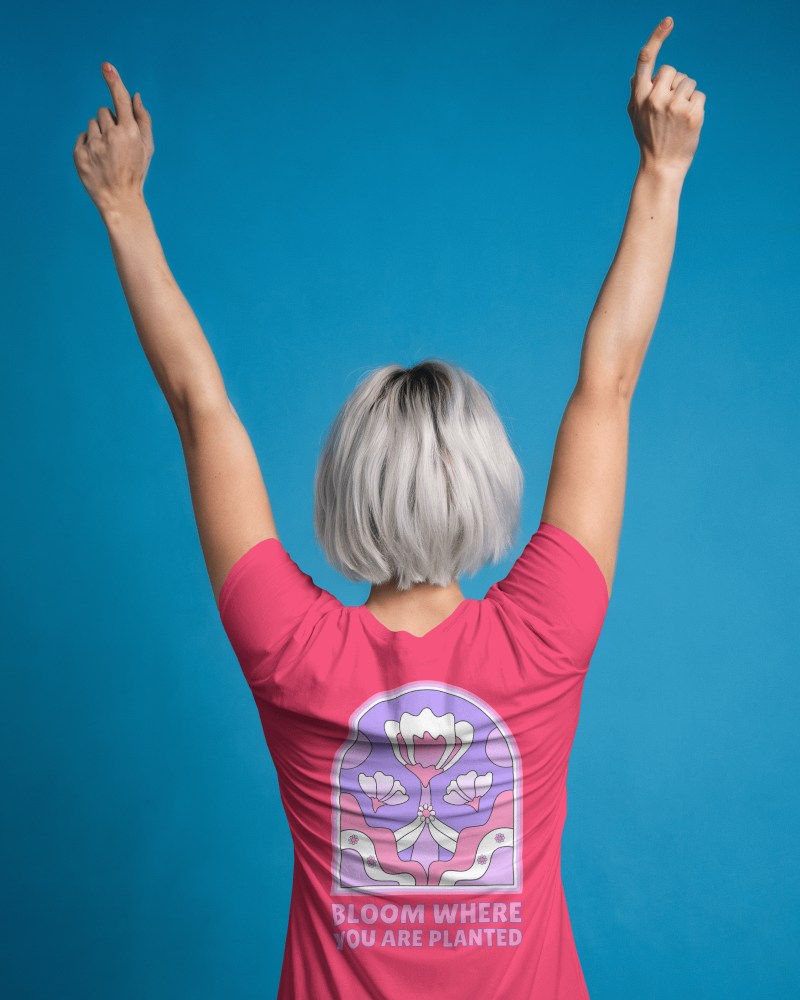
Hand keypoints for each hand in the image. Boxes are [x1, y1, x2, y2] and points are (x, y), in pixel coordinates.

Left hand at [73, 63, 153, 219]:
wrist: (120, 200)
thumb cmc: (136, 171)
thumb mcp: (146, 148)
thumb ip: (143, 120)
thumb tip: (135, 95)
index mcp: (130, 133)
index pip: (120, 100)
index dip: (114, 81)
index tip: (106, 66)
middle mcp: (111, 137)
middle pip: (103, 112)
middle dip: (109, 123)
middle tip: (116, 145)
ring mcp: (94, 146)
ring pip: (92, 124)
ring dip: (98, 134)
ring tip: (107, 154)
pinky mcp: (79, 154)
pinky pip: (82, 136)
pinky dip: (88, 145)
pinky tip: (97, 160)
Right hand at [628, 17, 704, 175]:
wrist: (661, 166)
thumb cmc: (649, 140)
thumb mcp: (635, 117)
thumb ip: (637, 94)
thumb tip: (637, 74)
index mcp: (639, 97)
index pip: (646, 60)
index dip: (657, 37)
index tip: (669, 21)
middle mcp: (655, 99)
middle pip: (672, 70)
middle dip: (674, 83)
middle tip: (670, 107)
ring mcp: (674, 106)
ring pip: (688, 82)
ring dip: (687, 95)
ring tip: (678, 117)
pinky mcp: (691, 114)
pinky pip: (699, 95)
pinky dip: (697, 106)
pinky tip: (688, 122)